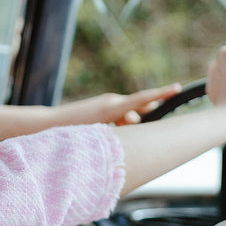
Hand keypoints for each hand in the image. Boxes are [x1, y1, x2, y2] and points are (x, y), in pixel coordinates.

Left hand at [58, 83, 182, 125]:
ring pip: (128, 115)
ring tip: (113, 137)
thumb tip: (134, 122)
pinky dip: (119, 126)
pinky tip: (107, 135)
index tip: (177, 88)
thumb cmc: (72, 130)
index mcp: (112, 107)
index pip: (142, 99)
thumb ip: (121, 126)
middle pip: (138, 109)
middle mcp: (111, 101)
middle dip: (142, 119)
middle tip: (137, 126)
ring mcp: (105, 103)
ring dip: (128, 126)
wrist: (48, 123)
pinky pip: (118, 116)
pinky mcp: (101, 108)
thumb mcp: (100, 131)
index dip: (162, 94)